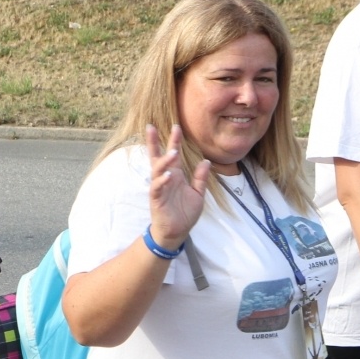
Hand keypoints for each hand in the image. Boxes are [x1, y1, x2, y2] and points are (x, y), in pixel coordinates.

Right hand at [145, 123, 208, 249]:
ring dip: (164, 161)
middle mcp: (165, 179)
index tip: (176, 126)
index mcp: (175, 175)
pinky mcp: (157, 200)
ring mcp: (159, 188)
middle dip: (155, 143)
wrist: (176, 232)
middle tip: (153, 127)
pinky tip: (168, 175)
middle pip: (157, 157)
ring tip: (173, 153)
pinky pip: (157, 188)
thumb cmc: (184, 213)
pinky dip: (162, 181)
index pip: (171, 154)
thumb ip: (200, 178)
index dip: (173, 141)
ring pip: (157, 171)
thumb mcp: (197, 193)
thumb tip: (206, 162)